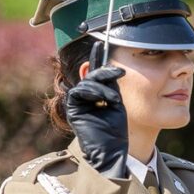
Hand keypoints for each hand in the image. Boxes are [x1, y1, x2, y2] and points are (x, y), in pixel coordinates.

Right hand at [65, 63, 128, 178]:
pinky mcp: (73, 109)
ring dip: (102, 86)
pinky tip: (105, 99)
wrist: (110, 151)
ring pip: (87, 82)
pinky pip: (79, 91)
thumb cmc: (116, 132)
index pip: (95, 73)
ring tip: (114, 99)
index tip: (101, 42)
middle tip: (120, 72)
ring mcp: (78, 103)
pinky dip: (93, 92)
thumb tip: (109, 68)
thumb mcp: (116, 103)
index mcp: (95, 96)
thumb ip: (110, 86)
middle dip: (104, 70)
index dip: (96, 58)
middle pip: (91, 75)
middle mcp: (84, 97)